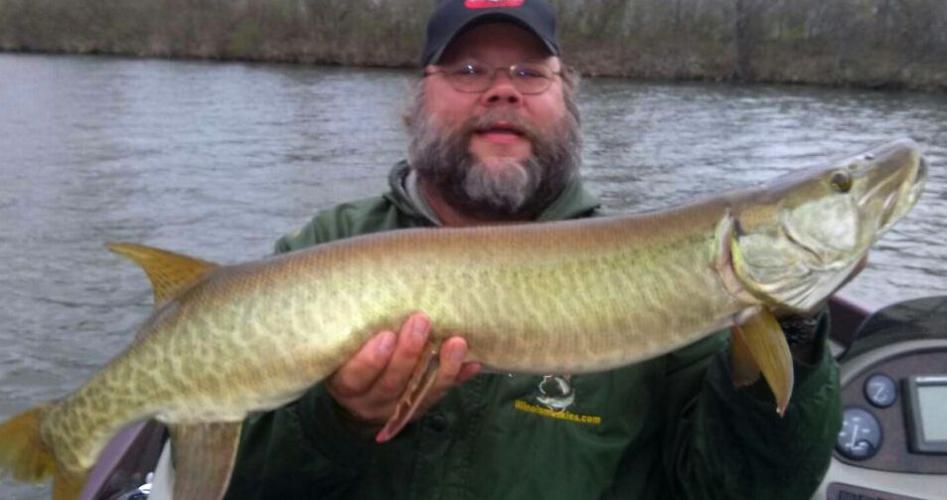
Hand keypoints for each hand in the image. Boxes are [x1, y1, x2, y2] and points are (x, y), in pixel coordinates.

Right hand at [326, 312, 480, 428]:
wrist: (361, 395)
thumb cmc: (351, 356)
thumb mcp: (345, 347)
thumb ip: (356, 329)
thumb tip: (373, 289)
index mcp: (347, 384)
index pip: (355, 376)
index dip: (370, 359)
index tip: (386, 335)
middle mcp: (370, 400)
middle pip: (391, 382)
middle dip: (409, 353)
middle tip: (421, 321)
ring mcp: (397, 407)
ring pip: (420, 391)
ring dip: (442, 366)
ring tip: (457, 342)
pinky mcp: (420, 407)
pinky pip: (440, 393)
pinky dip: (457, 377)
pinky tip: (472, 362)